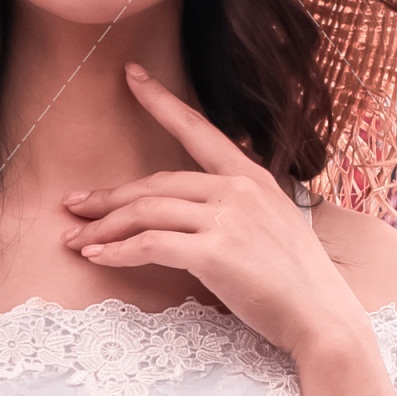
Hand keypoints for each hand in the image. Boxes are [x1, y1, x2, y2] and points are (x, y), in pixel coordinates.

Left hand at [60, 67, 371, 369]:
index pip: (197, 129)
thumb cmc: (296, 282)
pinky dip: (117, 252)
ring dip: (103, 227)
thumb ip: (236, 209)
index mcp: (251, 177)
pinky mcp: (214, 252)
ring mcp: (227, 218)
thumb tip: (194, 212)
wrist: (323, 319)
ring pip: (145, 211)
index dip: (160, 101)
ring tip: (75, 240)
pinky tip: (98, 259)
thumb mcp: (272, 226)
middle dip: (107, 196)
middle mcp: (238, 188)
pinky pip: (149, 244)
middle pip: (154, 183)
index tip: (130, 77)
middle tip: (72, 206)